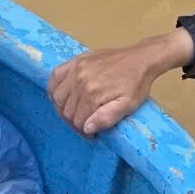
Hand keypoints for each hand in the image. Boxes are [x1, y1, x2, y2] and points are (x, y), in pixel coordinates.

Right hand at [49, 28, 189, 136]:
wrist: (140, 59)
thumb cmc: (136, 84)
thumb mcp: (128, 105)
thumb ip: (107, 118)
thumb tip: (86, 128)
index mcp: (93, 94)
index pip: (78, 121)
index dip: (84, 131)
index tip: (91, 134)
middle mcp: (80, 81)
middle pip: (66, 111)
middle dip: (74, 122)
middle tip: (85, 125)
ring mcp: (76, 69)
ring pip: (58, 97)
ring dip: (63, 109)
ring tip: (75, 112)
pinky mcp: (75, 61)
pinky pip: (54, 77)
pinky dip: (54, 89)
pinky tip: (63, 96)